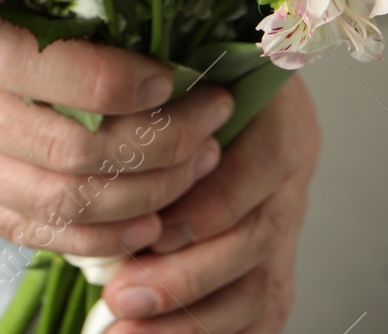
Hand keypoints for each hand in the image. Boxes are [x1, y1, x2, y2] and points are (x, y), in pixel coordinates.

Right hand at [0, 0, 236, 256]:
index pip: (66, 81)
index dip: (138, 87)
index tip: (184, 74)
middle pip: (74, 158)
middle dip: (161, 150)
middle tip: (214, 127)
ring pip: (54, 209)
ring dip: (138, 200)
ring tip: (193, 174)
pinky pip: (18, 230)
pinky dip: (85, 234)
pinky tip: (136, 222)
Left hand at [100, 77, 319, 333]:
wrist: (223, 92)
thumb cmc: (185, 88)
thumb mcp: (180, 78)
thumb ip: (157, 112)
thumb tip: (98, 168)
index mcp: (278, 113)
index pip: (268, 161)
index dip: (215, 204)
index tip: (154, 232)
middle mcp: (289, 173)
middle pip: (259, 237)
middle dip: (189, 278)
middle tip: (123, 296)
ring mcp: (287, 224)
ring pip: (264, 286)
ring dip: (195, 321)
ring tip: (128, 333)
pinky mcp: (277, 262)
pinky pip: (266, 312)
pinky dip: (222, 333)